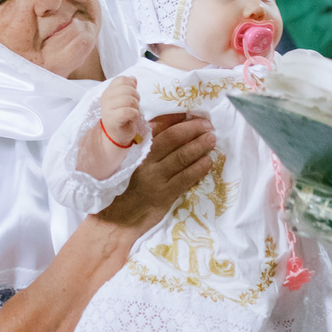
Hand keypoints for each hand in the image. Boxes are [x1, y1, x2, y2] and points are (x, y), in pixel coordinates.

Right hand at [97, 76, 146, 151]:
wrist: (116, 136)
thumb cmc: (122, 117)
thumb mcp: (125, 100)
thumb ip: (128, 88)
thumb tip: (133, 78)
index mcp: (108, 91)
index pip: (121, 79)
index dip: (131, 85)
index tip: (131, 95)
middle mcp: (106, 98)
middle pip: (127, 89)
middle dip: (136, 97)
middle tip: (134, 106)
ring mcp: (107, 109)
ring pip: (128, 100)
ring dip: (136, 107)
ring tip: (133, 112)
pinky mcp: (112, 119)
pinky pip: (128, 112)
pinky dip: (134, 114)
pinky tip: (132, 118)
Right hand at [100, 113, 215, 232]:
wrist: (120, 218)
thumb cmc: (129, 188)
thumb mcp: (134, 163)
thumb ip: (149, 148)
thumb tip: (175, 128)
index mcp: (137, 150)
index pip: (159, 128)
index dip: (178, 119)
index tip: (193, 114)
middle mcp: (145, 161)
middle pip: (172, 139)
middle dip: (192, 129)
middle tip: (208, 125)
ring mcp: (155, 178)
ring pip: (181, 157)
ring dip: (199, 146)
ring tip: (211, 140)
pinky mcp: (164, 195)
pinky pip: (185, 178)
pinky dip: (198, 168)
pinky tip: (208, 162)